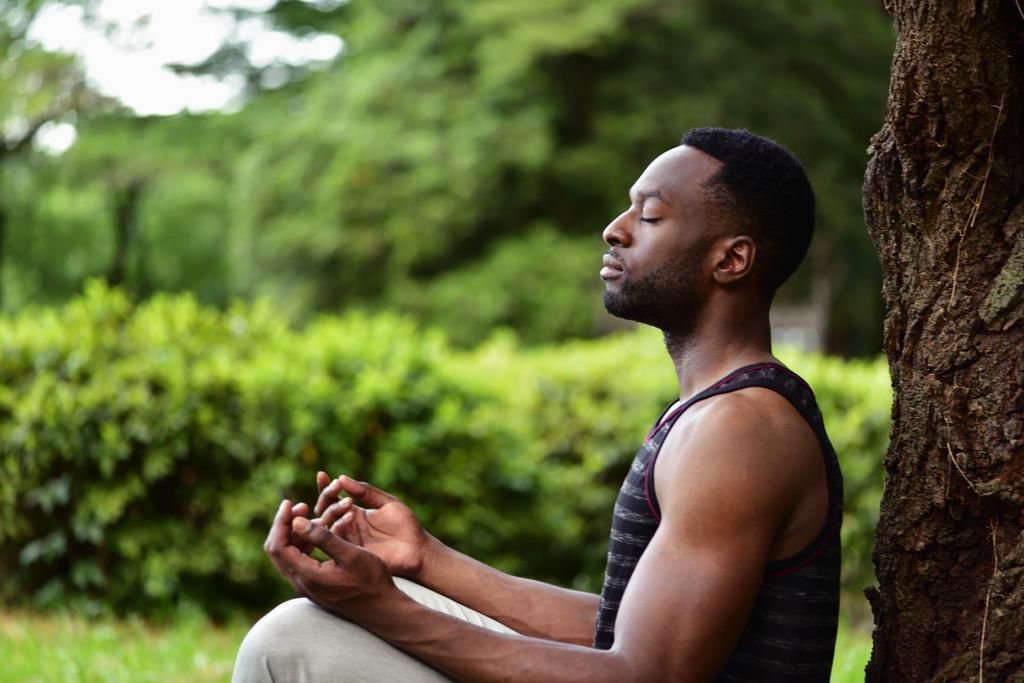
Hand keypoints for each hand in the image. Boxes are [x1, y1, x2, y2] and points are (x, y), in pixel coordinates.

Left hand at [264, 499, 397, 618]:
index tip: (290, 502)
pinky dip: (303, 542)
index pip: (278, 546)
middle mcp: (301, 583)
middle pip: (277, 550)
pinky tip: (318, 531)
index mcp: (307, 576)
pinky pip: (298, 560)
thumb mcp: (351, 555)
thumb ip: (324, 538)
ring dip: (294, 533)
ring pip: (287, 555)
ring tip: (312, 515)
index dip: (281, 522)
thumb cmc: (372, 582)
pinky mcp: (314, 585)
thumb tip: (297, 521)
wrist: (382, 609)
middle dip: (285, 525)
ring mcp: (306, 586)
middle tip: (301, 505)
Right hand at [312, 472, 429, 578]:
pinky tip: (350, 515)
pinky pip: (337, 539)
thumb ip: (366, 491)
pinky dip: (339, 526)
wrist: (418, 550)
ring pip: (327, 524)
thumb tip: (342, 477)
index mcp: (354, 513)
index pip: (332, 499)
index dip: (325, 487)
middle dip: (327, 497)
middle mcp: (346, 526)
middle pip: (325, 511)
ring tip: (348, 502)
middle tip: (336, 486)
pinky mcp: (350, 552)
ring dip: (333, 510)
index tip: (322, 474)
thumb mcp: (387, 502)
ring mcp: (347, 540)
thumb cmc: (405, 525)